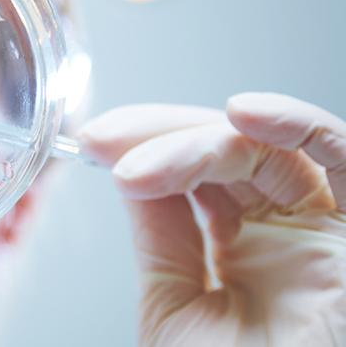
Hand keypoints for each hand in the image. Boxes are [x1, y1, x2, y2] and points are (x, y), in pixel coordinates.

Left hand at [80, 92, 345, 345]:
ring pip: (268, 149)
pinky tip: (241, 113)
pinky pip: (343, 159)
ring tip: (138, 164)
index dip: (147, 144)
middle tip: (104, 144)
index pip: (197, 168)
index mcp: (246, 247)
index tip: (96, 142)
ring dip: (199, 142)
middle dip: (159, 137)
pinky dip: (298, 125)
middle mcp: (289, 232)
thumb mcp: (174, 303)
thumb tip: (132, 168)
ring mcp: (325, 232)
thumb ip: (163, 234)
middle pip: (228, 148)